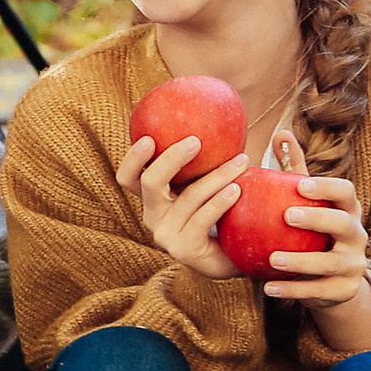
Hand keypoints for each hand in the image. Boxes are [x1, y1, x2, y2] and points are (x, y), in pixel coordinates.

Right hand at [117, 134, 248, 280]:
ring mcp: (166, 235)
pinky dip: (220, 201)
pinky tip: (237, 189)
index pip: (129, 177)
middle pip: (150, 182)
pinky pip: (202, 218)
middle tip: (196, 141)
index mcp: (153, 199)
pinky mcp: (184, 250)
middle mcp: (153, 216)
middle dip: (171, 158)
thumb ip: (208, 159)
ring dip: (217, 176)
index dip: (133, 158)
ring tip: (240, 161)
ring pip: (187, 197)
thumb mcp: (210, 184)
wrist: (234, 255)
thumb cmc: (223, 214)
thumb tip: (221, 115)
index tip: (149, 137)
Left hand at [259, 133, 370, 351]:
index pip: (346, 193)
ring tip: (273, 259)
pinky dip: (292, 291)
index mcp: (348, 211)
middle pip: (344, 225)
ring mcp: (354, 265)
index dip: (327, 187)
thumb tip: (281, 133)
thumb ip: (296, 170)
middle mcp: (356, 236)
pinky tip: (267, 288)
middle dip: (318, 219)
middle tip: (287, 215)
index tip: (301, 184)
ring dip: (301, 262)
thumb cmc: (314, 232)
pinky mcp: (344, 291)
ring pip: (330, 264)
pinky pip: (317, 292)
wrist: (332, 282)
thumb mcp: (308, 202)